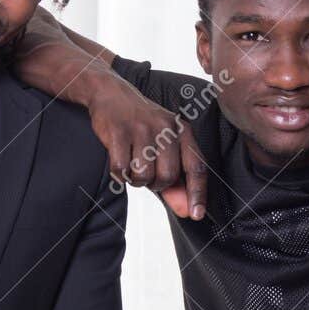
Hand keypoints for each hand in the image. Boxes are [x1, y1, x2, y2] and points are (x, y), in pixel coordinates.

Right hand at [87, 73, 209, 219]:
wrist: (111, 94)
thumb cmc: (141, 127)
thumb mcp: (163, 149)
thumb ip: (176, 182)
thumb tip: (187, 210)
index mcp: (183, 131)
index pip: (196, 167)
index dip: (197, 193)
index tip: (196, 214)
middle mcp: (166, 128)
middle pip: (167, 176)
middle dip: (155, 183)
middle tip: (146, 171)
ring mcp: (142, 128)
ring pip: (143, 175)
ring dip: (135, 179)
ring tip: (132, 162)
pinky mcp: (119, 131)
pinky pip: (121, 169)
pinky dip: (119, 173)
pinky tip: (119, 158)